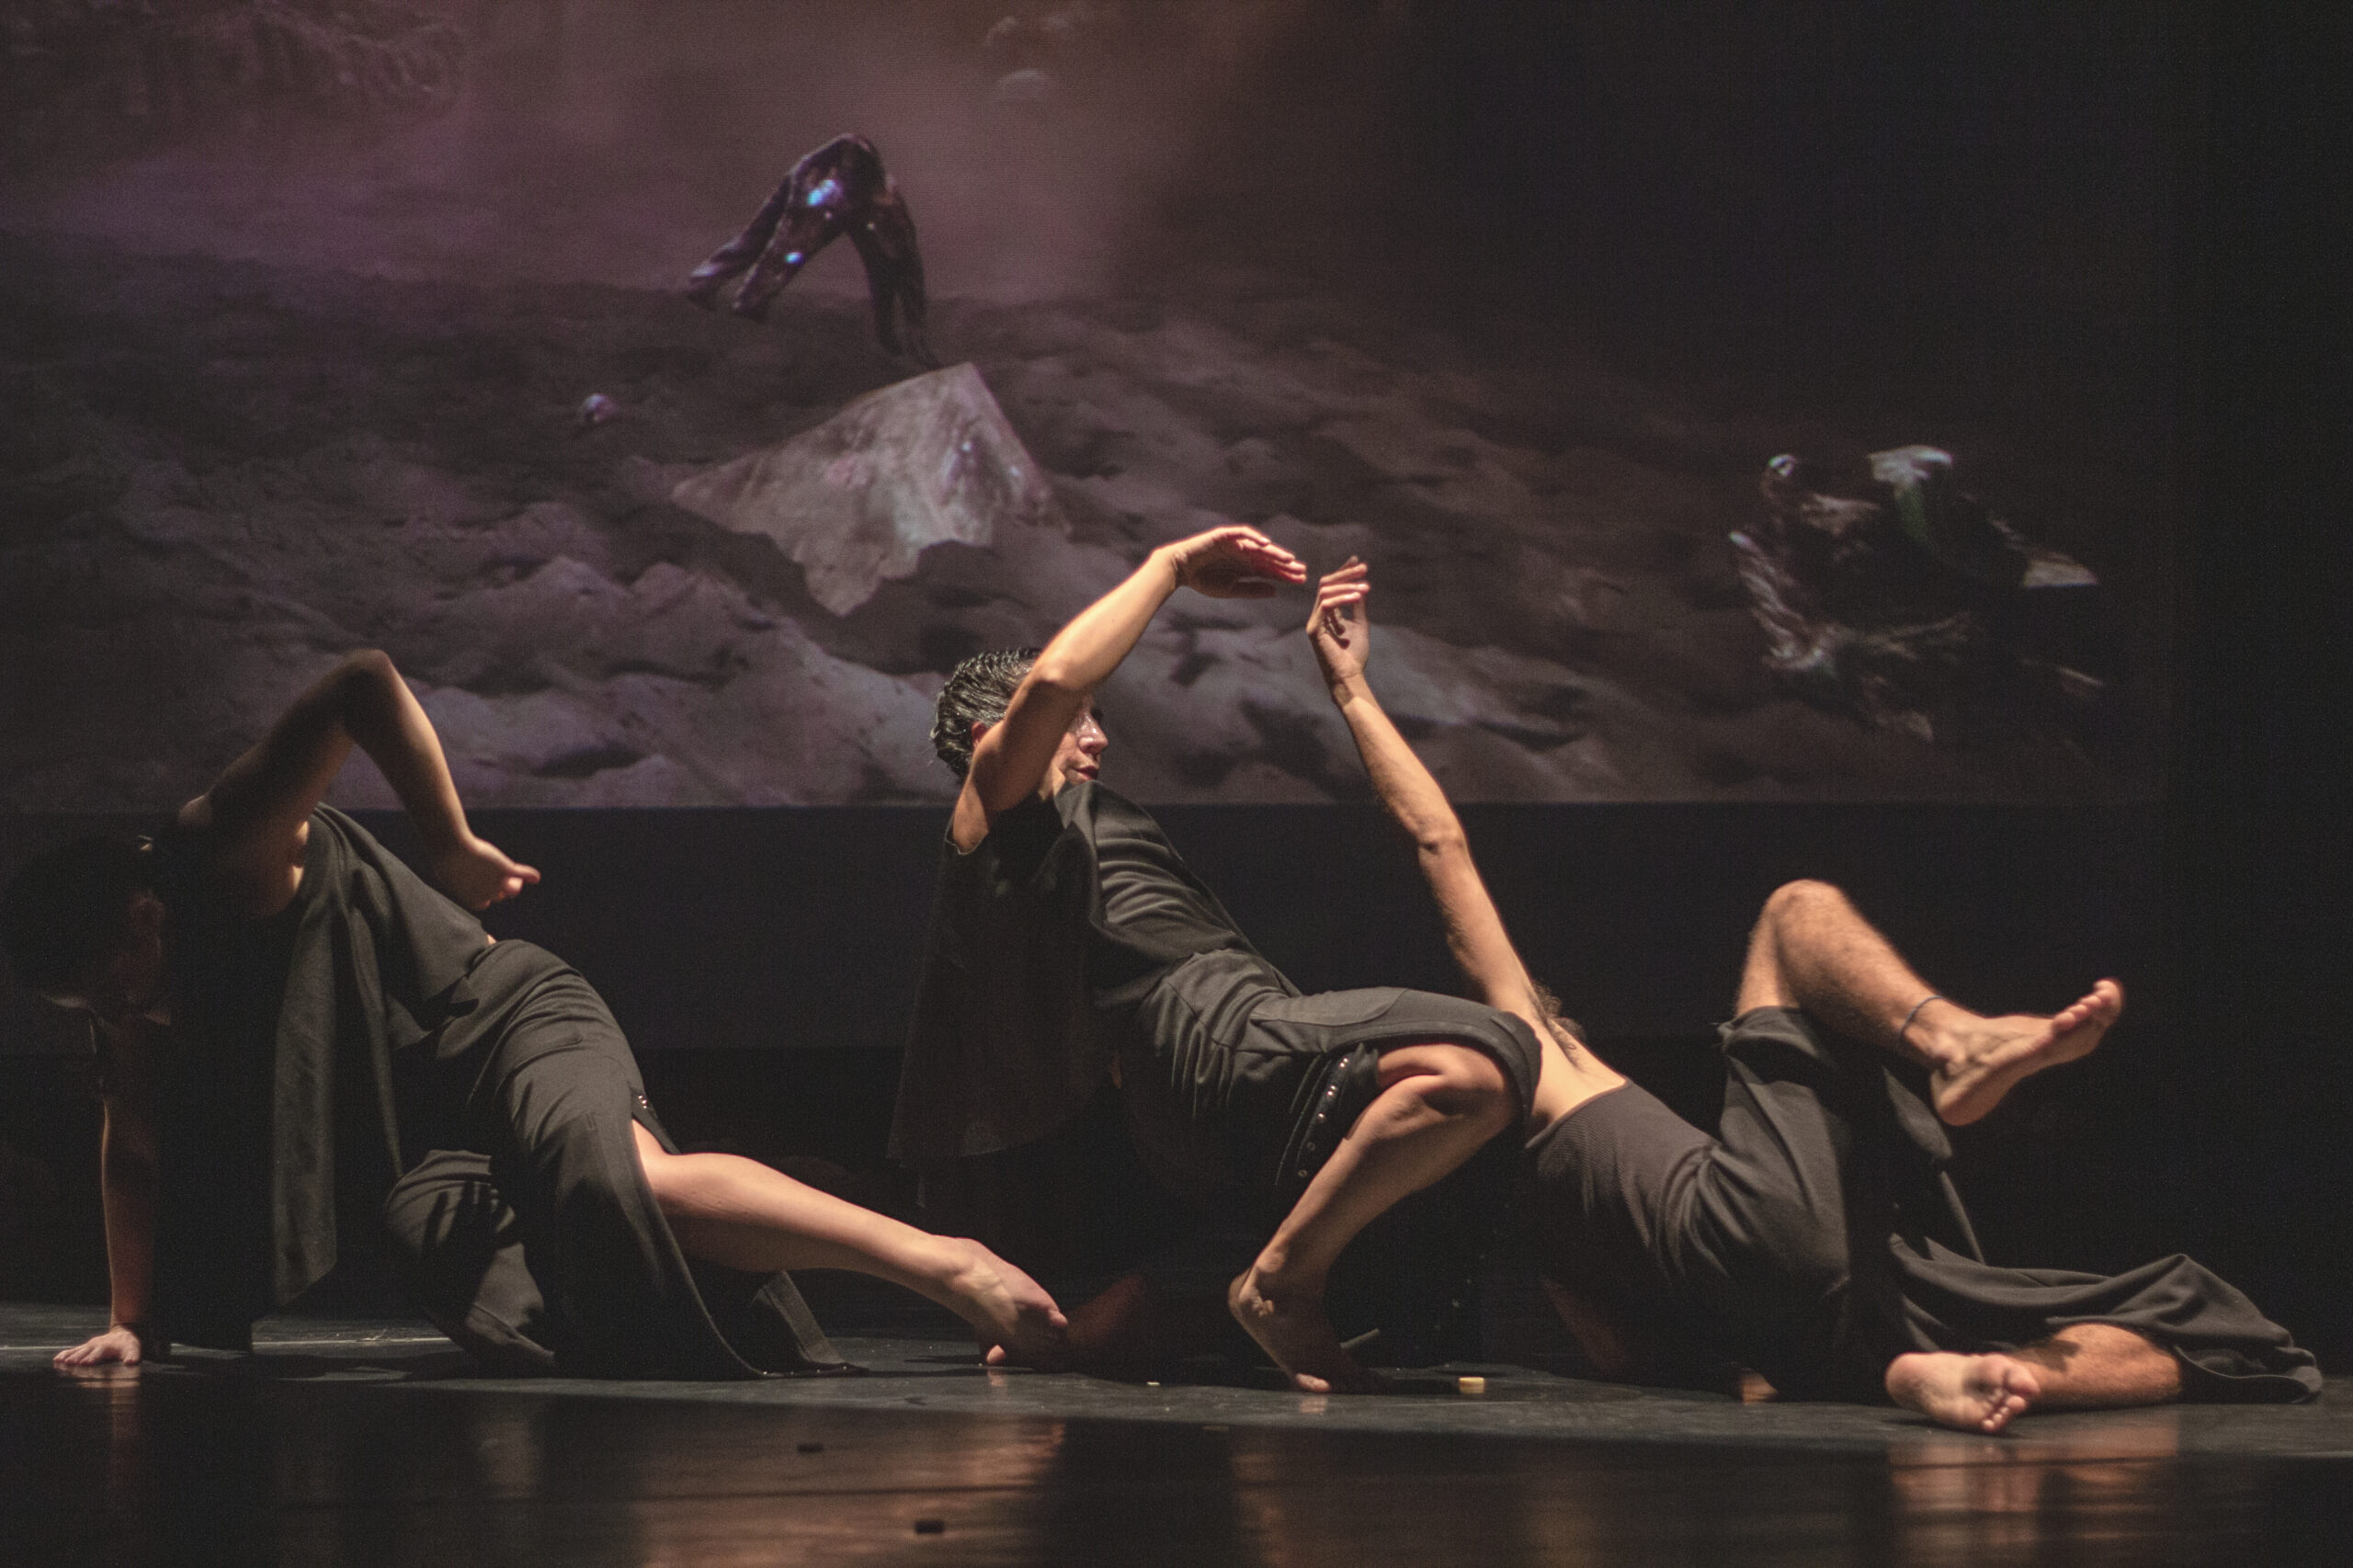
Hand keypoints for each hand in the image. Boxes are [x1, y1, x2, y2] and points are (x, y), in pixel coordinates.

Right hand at [55, 1324, 146, 1368]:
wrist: (123, 1334)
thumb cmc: (128, 1345)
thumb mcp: (134, 1350)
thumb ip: (132, 1356)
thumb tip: (131, 1363)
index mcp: (108, 1347)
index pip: (99, 1353)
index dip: (93, 1358)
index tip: (86, 1362)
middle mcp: (96, 1345)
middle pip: (86, 1352)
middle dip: (78, 1358)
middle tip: (70, 1363)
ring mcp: (89, 1346)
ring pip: (78, 1351)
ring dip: (70, 1357)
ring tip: (60, 1363)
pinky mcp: (84, 1347)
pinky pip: (73, 1350)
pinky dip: (65, 1354)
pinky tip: (57, 1359)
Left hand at [432, 833, 540, 910]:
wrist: (452, 849)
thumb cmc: (446, 860)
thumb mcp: (449, 874)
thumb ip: (459, 881)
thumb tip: (458, 877)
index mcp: (472, 901)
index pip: (484, 902)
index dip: (484, 893)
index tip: (480, 883)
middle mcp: (487, 895)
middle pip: (499, 895)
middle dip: (498, 887)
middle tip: (491, 871)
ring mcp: (498, 882)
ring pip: (511, 888)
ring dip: (513, 882)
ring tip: (511, 874)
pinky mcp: (505, 869)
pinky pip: (522, 874)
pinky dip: (529, 875)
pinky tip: (535, 877)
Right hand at [1163, 526, 1305, 598]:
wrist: (1180, 569)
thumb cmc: (1202, 579)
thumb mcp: (1230, 589)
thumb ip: (1251, 589)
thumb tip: (1275, 591)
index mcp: (1246, 567)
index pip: (1270, 570)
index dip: (1285, 574)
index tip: (1301, 579)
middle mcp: (1244, 553)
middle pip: (1269, 558)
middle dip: (1285, 564)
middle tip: (1302, 570)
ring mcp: (1235, 543)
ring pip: (1259, 546)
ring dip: (1274, 552)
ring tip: (1288, 559)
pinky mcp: (1224, 535)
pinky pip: (1241, 533)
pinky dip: (1253, 537)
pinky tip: (1265, 544)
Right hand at [1307, 557, 1371, 689]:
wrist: (1350, 676)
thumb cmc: (1354, 654)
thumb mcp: (1360, 623)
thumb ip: (1358, 605)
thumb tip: (1362, 585)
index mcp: (1328, 614)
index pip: (1332, 586)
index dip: (1344, 572)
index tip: (1358, 562)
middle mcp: (1318, 615)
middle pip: (1326, 584)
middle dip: (1345, 573)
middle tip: (1363, 568)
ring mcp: (1314, 621)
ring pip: (1325, 591)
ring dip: (1347, 586)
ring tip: (1366, 587)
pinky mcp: (1314, 629)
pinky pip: (1326, 605)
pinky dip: (1342, 598)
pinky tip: (1357, 597)